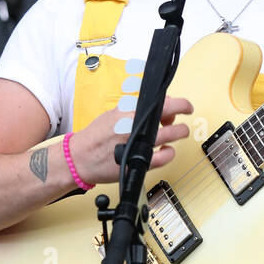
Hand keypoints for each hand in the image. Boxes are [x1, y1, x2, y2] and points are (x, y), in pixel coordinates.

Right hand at [68, 97, 192, 184]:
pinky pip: (163, 158)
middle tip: (178, 119)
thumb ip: (134, 109)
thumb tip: (157, 105)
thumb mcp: (113, 114)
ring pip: (170, 135)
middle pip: (169, 114)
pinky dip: (169, 153)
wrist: (80, 158)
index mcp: (128, 112)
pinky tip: (167, 150)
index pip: (161, 101)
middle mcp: (135, 126)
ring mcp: (138, 144)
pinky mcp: (139, 162)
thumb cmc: (95, 137)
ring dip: (179, 132)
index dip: (178, 103)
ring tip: (179, 133)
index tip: (183, 106)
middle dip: (179, 116)